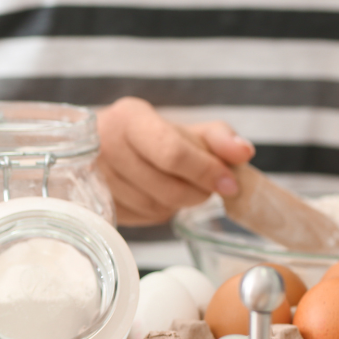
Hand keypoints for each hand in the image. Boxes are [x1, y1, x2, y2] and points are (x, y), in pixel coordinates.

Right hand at [97, 97, 255, 224]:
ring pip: (155, 207)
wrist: (100, 146)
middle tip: (206, 187)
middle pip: (167, 187)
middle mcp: (106, 147)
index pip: (173, 153)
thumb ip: (219, 138)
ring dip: (179, 204)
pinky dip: (160, 212)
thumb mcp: (185, 129)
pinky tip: (158, 196)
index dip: (206, 171)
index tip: (230, 184)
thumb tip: (243, 153)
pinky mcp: (95, 203)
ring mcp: (96, 179)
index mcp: (130, 119)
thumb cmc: (149, 137)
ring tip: (179, 187)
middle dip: (198, 192)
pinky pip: (141, 219)